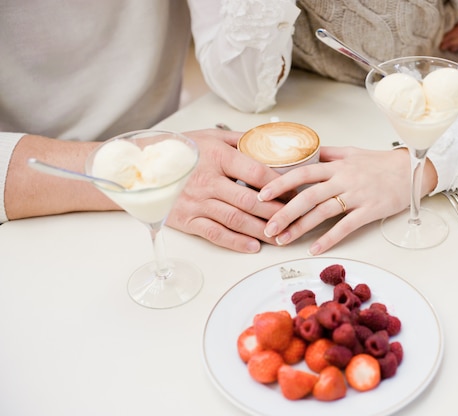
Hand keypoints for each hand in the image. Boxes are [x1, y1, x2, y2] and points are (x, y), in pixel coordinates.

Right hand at [166, 129, 284, 252]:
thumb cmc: (182, 149)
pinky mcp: (187, 219)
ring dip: (261, 230)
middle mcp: (208, 180)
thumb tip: (269, 143)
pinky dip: (236, 242)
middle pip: (250, 201)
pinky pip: (215, 233)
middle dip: (276, 212)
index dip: (279, 185)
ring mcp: (196, 202)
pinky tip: (253, 245)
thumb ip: (240, 140)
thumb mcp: (211, 136)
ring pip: (236, 219)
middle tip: (294, 219)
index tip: (294, 192)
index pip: (257, 173)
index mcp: (217, 157)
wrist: (142, 166)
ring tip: (281, 236)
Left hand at [257, 146, 423, 254]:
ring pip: (322, 212)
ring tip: (282, 240)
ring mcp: (356, 195)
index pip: (302, 172)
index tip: (262, 194)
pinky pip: (345, 226)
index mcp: (336, 165)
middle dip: (283, 212)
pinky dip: (329, 238)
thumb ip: (328, 154)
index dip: (280, 183)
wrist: (413, 170)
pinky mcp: (369, 210)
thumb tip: (306, 153)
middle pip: (307, 195)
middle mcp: (343, 179)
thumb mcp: (352, 152)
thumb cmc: (382, 163)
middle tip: (266, 227)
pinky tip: (314, 249)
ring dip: (299, 227)